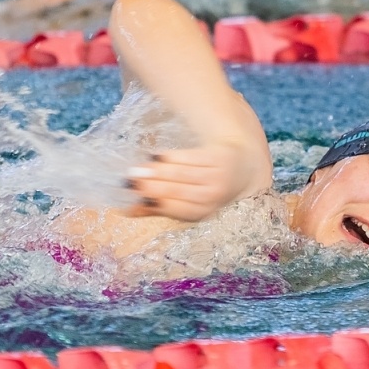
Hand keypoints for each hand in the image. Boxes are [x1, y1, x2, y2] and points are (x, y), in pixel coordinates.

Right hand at [123, 144, 241, 221]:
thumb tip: (127, 211)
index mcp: (204, 212)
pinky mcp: (220, 157)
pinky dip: (172, 157)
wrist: (241, 168)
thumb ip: (158, 206)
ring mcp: (219, 176)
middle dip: (153, 187)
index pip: (178, 209)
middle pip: (179, 191)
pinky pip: (191, 157)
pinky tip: (156, 156)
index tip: (136, 198)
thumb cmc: (205, 188)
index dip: (157, 204)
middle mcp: (214, 197)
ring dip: (158, 172)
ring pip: (183, 174)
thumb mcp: (187, 201)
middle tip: (130, 181)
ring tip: (139, 169)